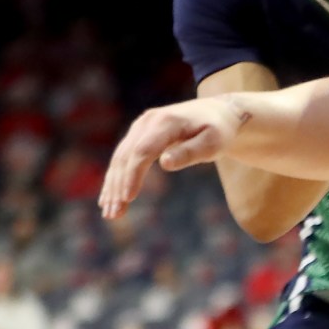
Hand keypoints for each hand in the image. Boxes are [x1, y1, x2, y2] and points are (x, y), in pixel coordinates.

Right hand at [102, 98, 245, 217]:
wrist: (217, 114)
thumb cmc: (219, 132)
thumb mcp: (213, 143)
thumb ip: (190, 152)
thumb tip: (165, 163)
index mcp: (166, 122)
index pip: (143, 151)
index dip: (133, 175)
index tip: (128, 198)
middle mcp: (148, 121)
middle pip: (126, 156)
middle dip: (118, 186)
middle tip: (114, 214)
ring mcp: (141, 126)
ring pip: (120, 158)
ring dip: (112, 186)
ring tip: (111, 213)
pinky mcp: (139, 134)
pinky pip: (122, 158)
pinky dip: (116, 178)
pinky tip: (109, 198)